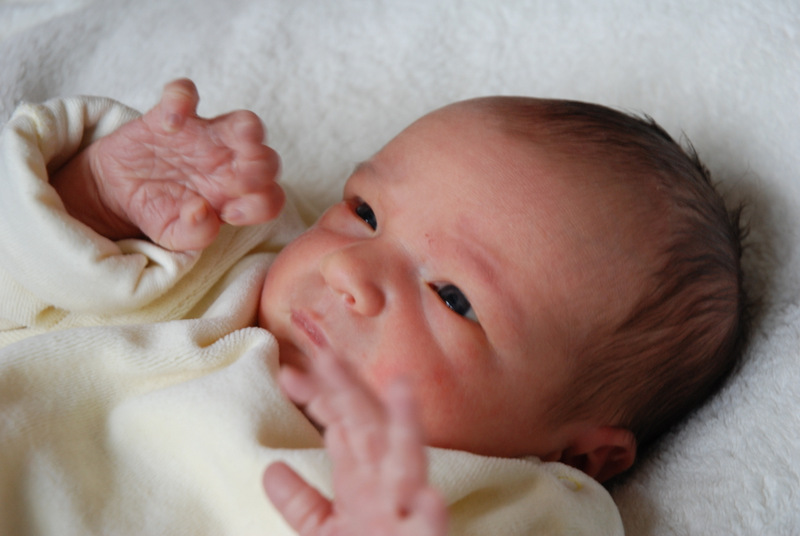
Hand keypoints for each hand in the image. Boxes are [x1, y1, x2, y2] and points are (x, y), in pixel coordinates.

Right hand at [53, 79, 283, 250]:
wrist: (118, 190)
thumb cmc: (157, 210)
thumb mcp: (173, 235)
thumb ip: (194, 235)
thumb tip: (202, 213)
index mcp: (236, 196)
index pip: (270, 199)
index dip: (262, 206)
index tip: (231, 215)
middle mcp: (230, 164)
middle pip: (268, 159)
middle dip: (263, 168)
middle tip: (241, 181)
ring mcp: (206, 136)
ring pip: (245, 122)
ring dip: (249, 129)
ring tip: (241, 137)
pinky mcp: (174, 115)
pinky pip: (186, 93)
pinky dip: (181, 99)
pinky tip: (171, 123)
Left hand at [263, 353, 447, 535]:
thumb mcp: (326, 531)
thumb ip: (301, 500)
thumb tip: (270, 467)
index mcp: (362, 477)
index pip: (341, 423)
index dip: (318, 395)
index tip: (288, 374)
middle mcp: (384, 484)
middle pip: (368, 426)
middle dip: (350, 390)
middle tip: (326, 355)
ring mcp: (404, 510)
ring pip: (408, 462)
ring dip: (406, 426)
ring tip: (401, 388)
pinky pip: (427, 526)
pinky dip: (429, 511)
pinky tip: (426, 496)